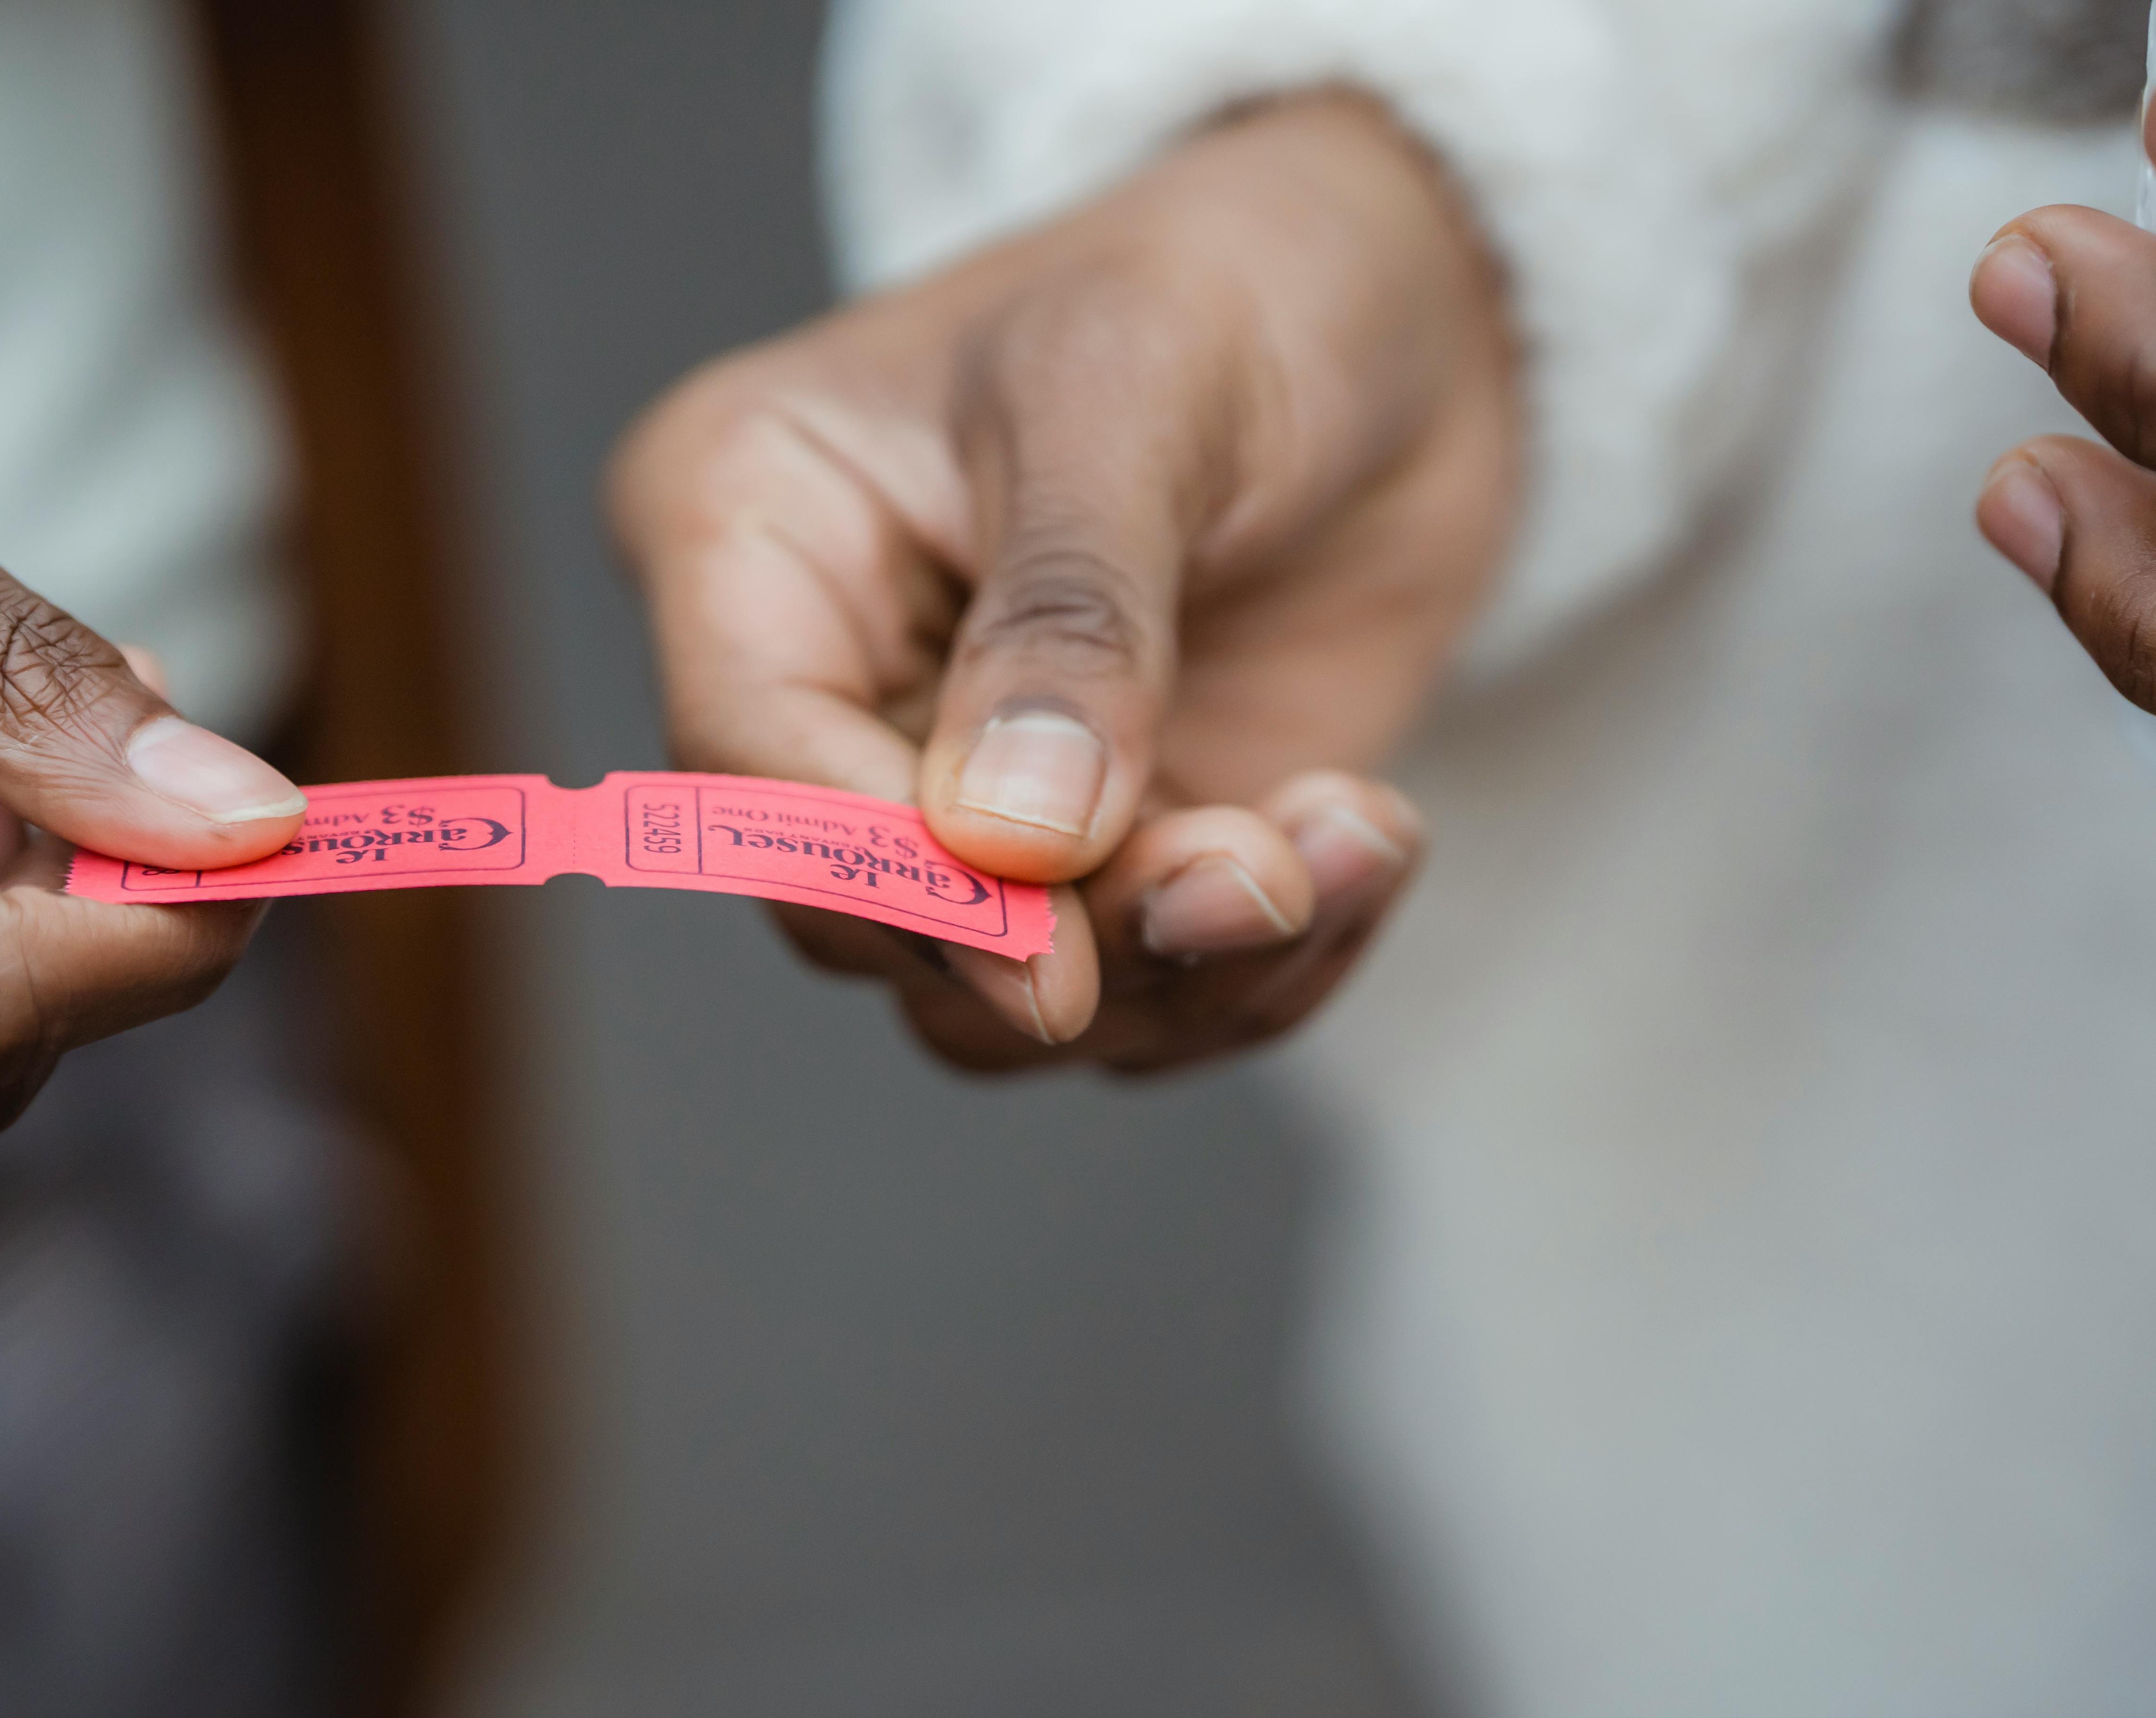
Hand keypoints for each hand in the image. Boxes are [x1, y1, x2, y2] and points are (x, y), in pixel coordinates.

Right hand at [609, 90, 1516, 1071]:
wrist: (1405, 309)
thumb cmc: (1236, 278)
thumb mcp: (1137, 390)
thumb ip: (1071, 621)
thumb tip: (1014, 844)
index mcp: (751, 528)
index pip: (750, 765)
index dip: (893, 883)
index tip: (1055, 966)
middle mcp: (828, 683)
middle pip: (863, 917)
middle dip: (1074, 941)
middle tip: (1262, 873)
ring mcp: (962, 789)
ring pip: (996, 1000)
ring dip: (1187, 968)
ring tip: (1350, 838)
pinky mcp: (1101, 863)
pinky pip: (1136, 1002)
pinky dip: (1264, 967)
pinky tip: (1365, 841)